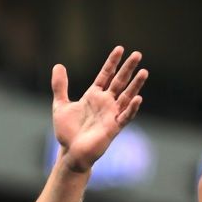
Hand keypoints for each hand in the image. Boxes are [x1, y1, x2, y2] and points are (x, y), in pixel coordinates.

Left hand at [52, 45, 146, 172]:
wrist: (70, 152)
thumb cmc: (67, 131)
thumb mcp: (60, 105)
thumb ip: (60, 86)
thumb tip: (58, 66)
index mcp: (94, 95)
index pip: (106, 75)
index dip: (112, 62)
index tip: (120, 48)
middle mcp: (105, 103)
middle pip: (119, 82)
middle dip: (128, 68)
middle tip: (137, 54)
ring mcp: (111, 114)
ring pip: (126, 96)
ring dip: (135, 85)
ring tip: (144, 71)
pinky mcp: (113, 127)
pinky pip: (125, 116)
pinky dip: (131, 108)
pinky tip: (138, 98)